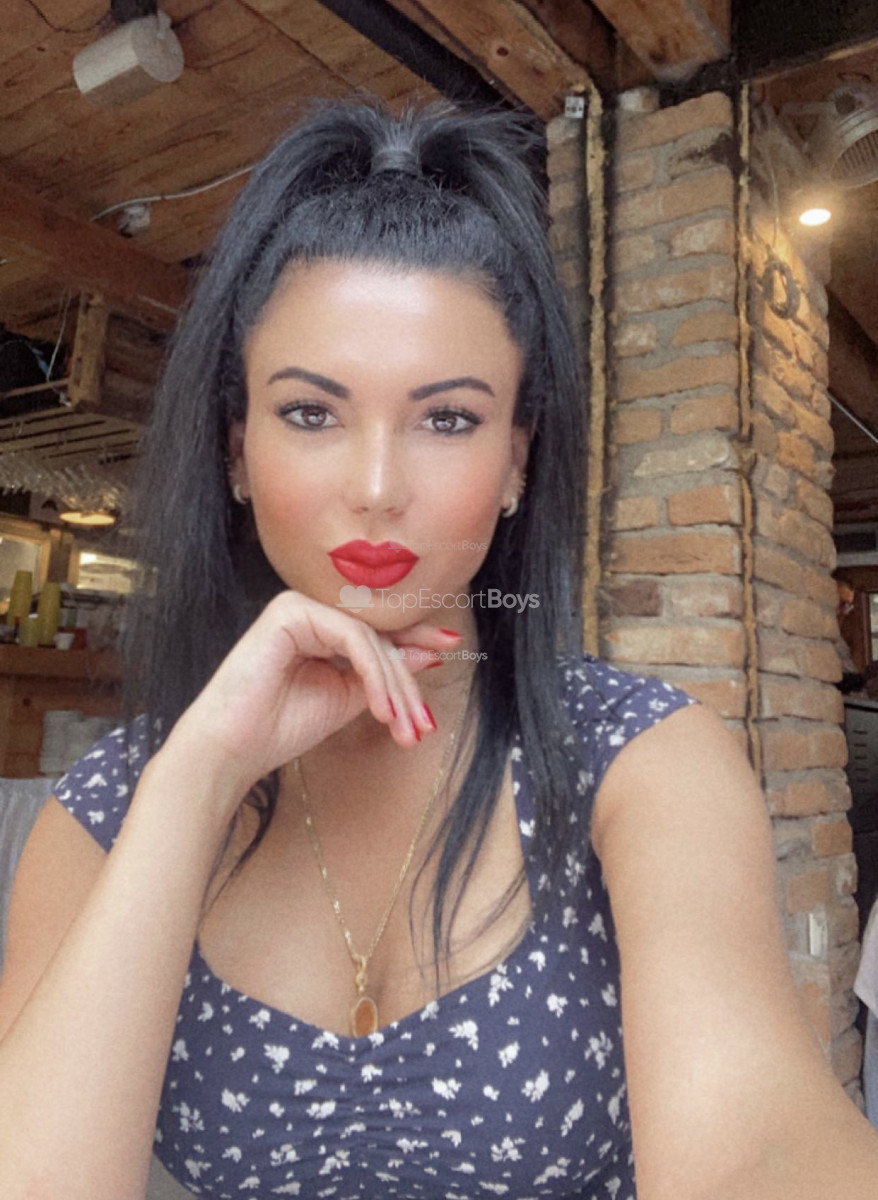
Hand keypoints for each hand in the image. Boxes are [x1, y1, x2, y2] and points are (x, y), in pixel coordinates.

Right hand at [161, 590, 460, 804]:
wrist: (232, 749)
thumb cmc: (281, 727)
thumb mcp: (349, 699)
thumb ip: (384, 676)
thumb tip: (430, 654)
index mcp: (321, 627)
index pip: (377, 631)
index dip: (415, 640)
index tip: (450, 651)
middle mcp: (310, 609)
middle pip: (378, 636)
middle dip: (406, 683)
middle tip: (422, 725)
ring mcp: (298, 606)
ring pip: (369, 638)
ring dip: (393, 686)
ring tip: (403, 727)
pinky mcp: (289, 611)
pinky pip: (350, 637)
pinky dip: (372, 674)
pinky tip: (381, 709)